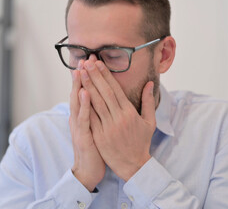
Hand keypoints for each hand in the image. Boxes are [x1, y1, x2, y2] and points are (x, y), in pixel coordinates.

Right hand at [69, 66, 105, 191]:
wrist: (89, 171)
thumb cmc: (95, 149)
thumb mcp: (96, 128)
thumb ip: (97, 112)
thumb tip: (101, 100)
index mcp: (84, 116)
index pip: (85, 92)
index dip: (88, 77)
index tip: (91, 61)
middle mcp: (79, 119)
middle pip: (79, 93)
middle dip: (82, 76)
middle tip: (85, 58)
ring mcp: (79, 127)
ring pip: (78, 103)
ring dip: (79, 86)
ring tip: (81, 70)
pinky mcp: (83, 137)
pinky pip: (83, 119)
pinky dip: (83, 106)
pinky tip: (85, 93)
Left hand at [80, 59, 156, 180]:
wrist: (134, 165)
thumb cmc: (142, 142)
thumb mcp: (149, 122)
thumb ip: (148, 101)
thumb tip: (150, 84)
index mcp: (130, 113)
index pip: (115, 89)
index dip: (106, 75)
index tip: (98, 63)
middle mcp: (118, 118)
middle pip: (104, 93)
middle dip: (94, 76)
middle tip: (86, 62)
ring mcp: (107, 127)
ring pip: (95, 103)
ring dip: (87, 86)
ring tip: (80, 73)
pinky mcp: (99, 136)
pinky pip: (90, 118)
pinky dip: (84, 105)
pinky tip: (77, 94)